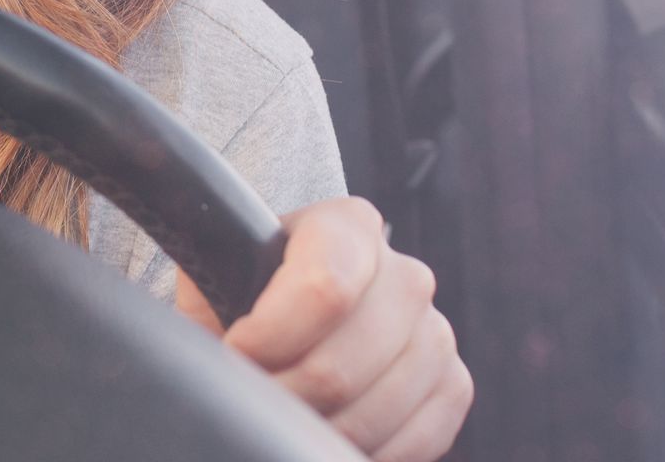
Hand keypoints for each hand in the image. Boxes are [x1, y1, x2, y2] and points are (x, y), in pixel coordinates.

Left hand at [175, 195, 473, 460]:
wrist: (288, 323)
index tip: (233, 353)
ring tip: (279, 420)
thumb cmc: (243, 295)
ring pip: (378, 407)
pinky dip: (362, 450)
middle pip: (344, 362)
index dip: (269, 337)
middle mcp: (404, 273)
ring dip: (317, 428)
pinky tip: (322, 438)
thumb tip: (214, 331)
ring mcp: (436, 330)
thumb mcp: (218, 271)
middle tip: (248, 401)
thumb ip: (212, 278)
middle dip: (284, 396)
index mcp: (348, 226)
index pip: (323, 288)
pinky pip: (418, 438)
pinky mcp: (452, 385)